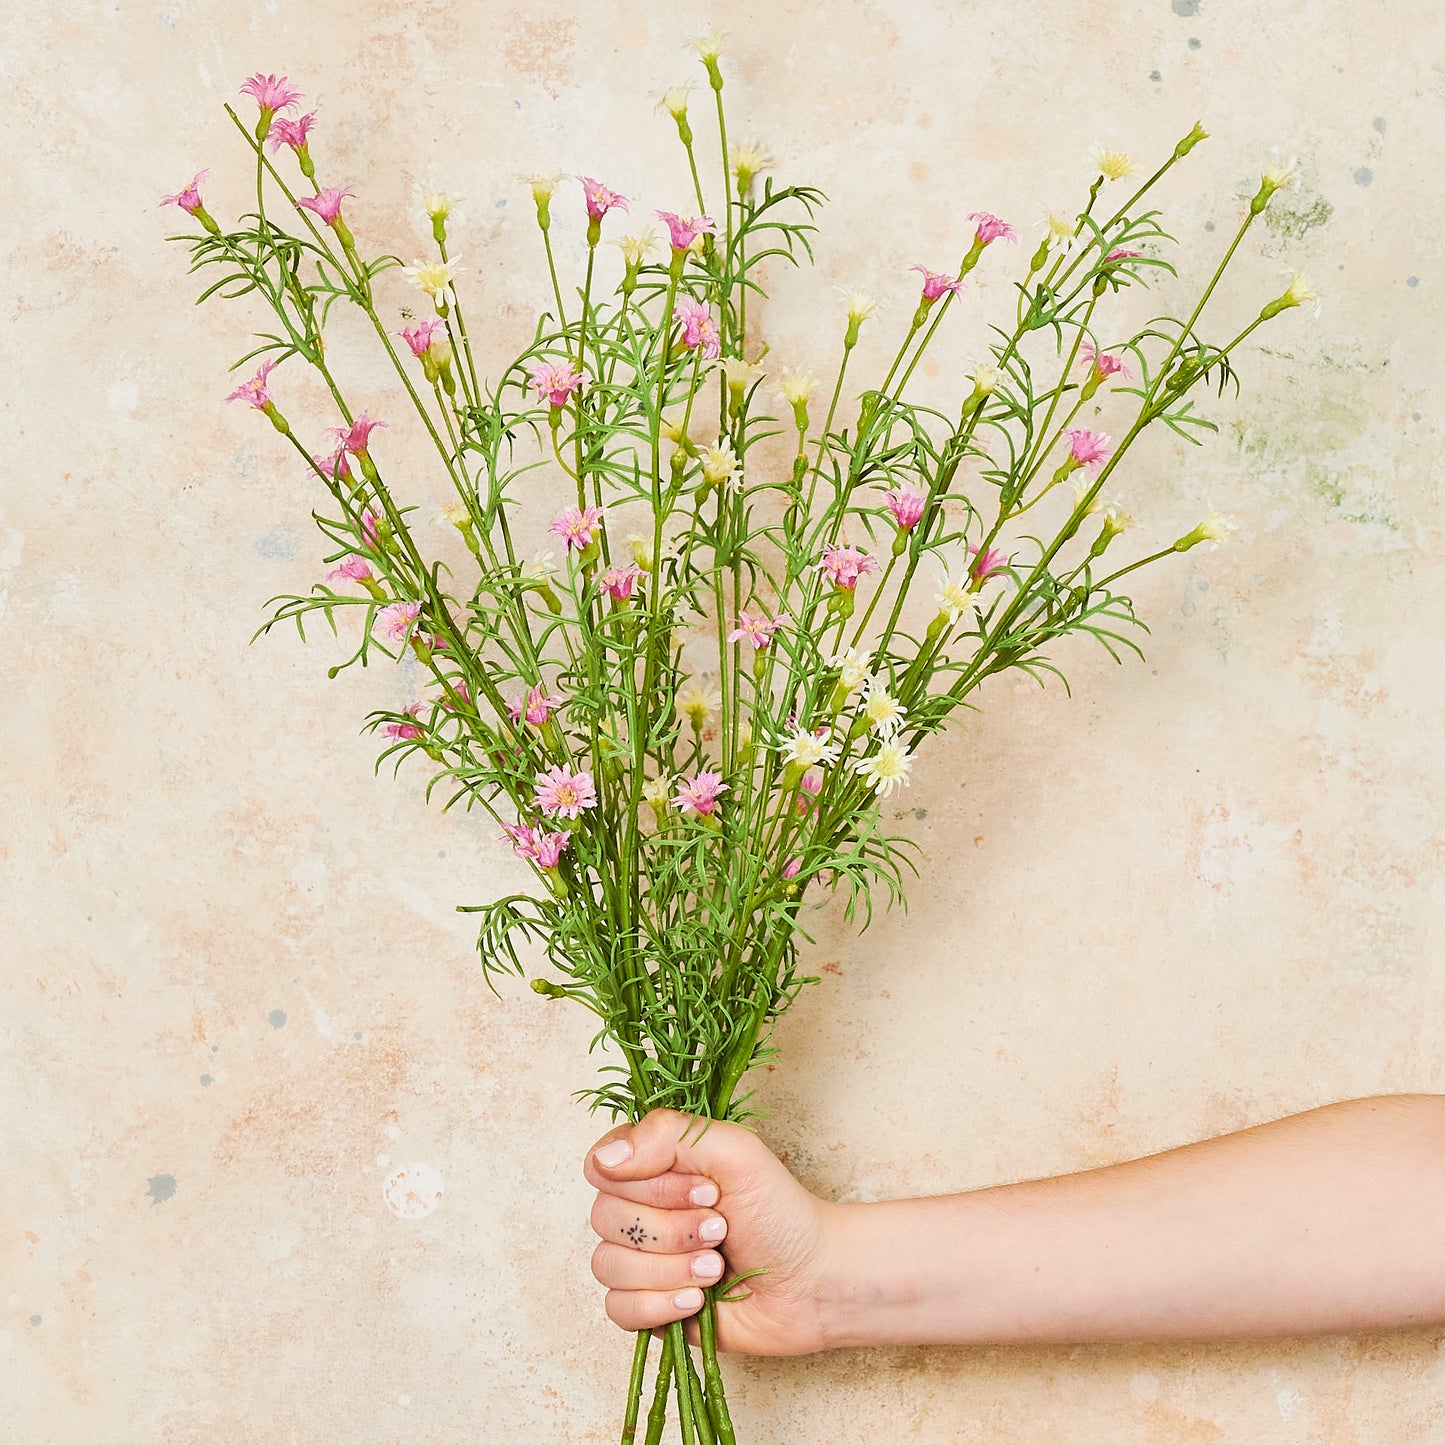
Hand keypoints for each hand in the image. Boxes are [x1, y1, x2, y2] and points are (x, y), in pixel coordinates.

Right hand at [584, 1108, 837, 1355]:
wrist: (813, 1281)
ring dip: (670, 1269)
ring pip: (608, 1265)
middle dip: (671, 1230)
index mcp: (653, 1164)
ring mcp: (641, 1259)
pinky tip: (698, 1300)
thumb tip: (607, 1157)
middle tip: (721, 1228)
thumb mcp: (736, 1152)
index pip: (602, 1166)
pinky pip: (617, 1309)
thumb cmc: (780, 1210)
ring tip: (716, 1267)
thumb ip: (670, 1135)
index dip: (649, 1184)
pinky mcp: (647, 1306)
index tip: (705, 1189)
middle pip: (605, 1218)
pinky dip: (659, 1306)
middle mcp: (640, 1208)